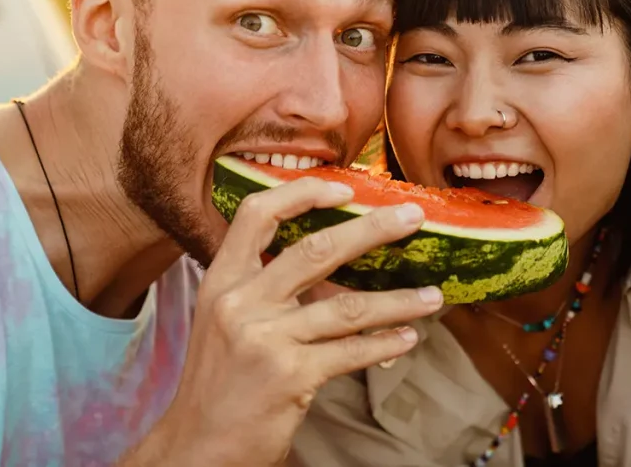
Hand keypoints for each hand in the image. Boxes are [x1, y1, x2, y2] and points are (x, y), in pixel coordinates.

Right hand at [125, 178, 442, 465]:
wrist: (197, 446)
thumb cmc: (220, 382)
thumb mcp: (228, 322)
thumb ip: (267, 288)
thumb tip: (335, 260)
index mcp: (222, 280)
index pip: (258, 214)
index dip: (302, 193)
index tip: (344, 188)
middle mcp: (241, 302)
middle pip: (316, 249)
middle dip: (373, 229)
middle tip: (413, 217)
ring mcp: (265, 338)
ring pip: (346, 306)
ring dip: (398, 301)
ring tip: (433, 297)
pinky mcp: (288, 376)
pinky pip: (351, 352)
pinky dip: (384, 343)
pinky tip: (408, 338)